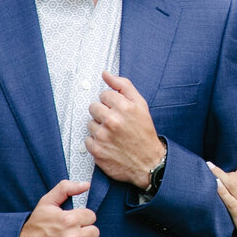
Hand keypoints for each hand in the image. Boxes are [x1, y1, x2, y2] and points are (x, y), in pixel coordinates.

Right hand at [14, 180, 98, 236]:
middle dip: (84, 233)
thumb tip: (86, 184)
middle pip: (95, 233)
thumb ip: (66, 189)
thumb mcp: (45, 203)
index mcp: (68, 220)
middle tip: (71, 235)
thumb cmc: (32, 228)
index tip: (72, 223)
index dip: (82, 219)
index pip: (92, 216)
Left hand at [86, 71, 164, 189]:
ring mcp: (103, 136)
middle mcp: (112, 120)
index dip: (112, 103)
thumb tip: (105, 74)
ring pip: (90, 123)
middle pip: (94, 107)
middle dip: (103, 113)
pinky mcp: (96, 150)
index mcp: (124, 107)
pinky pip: (87, 139)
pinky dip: (96, 142)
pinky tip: (109, 144)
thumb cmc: (144, 133)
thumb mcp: (140, 105)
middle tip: (115, 123)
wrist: (148, 163)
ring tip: (113, 135)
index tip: (119, 111)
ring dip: (99, 128)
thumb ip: (123, 86)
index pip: (104, 94)